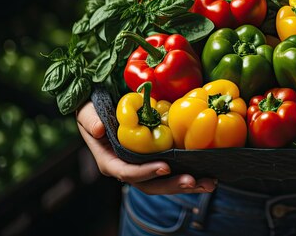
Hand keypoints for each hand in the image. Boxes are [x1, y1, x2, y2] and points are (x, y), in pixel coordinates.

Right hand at [76, 101, 216, 194]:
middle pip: (151, 184)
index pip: (126, 172)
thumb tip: (99, 129)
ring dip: (188, 185)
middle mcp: (128, 169)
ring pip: (165, 182)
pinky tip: (209, 175)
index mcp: (110, 161)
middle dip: (172, 185)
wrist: (101, 110)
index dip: (144, 172)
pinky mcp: (157, 160)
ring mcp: (144, 167)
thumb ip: (90, 119)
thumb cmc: (93, 111)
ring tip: (209, 183)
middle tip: (193, 181)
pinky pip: (174, 172)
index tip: (164, 167)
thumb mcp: (86, 112)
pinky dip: (191, 174)